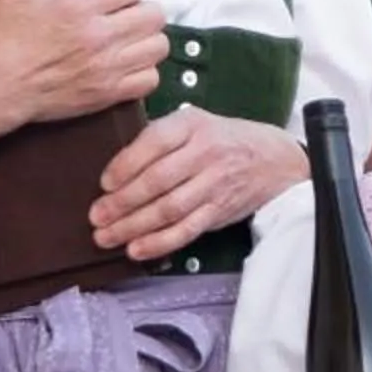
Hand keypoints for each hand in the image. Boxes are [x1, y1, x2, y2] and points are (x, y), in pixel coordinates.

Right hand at [0, 0, 167, 134]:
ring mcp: (105, 70)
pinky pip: (149, 81)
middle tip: (119, 12)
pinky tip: (123, 63)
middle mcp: (99, 37)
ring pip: (157, 46)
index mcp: (78, 6)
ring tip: (124, 36)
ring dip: (144, 37)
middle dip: (139, 8)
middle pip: (154, 14)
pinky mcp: (105, 95)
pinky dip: (143, 70)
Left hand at [93, 111, 303, 259]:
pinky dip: (159, 243)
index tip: (104, 183)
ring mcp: (214, 185)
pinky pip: (186, 231)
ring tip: (106, 237)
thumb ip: (159, 136)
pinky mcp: (218, 212)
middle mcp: (205, 154)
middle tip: (96, 216)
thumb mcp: (194, 122)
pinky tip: (136, 249)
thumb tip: (114, 164)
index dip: (125, 165)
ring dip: (133, 226)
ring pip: (169, 209)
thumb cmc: (222, 139)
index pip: (154, 143)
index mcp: (192, 125)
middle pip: (158, 181)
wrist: (275, 161)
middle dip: (122, 202)